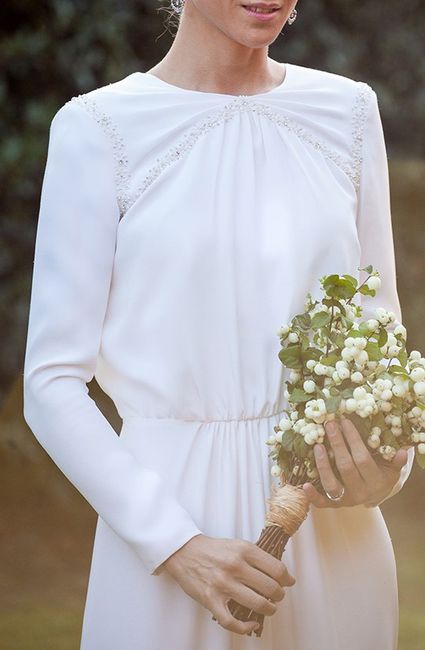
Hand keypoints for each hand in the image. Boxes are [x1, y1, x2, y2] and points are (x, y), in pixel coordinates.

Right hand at [161, 533, 295, 635]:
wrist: (185, 552)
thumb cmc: (213, 549)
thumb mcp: (237, 544)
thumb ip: (256, 556)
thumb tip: (278, 572)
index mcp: (244, 550)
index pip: (277, 568)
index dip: (286, 578)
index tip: (288, 582)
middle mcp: (235, 566)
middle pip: (271, 587)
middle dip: (279, 595)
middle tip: (277, 596)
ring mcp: (223, 584)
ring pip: (257, 604)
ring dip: (269, 609)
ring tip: (269, 608)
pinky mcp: (212, 600)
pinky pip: (232, 622)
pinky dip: (246, 628)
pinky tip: (252, 624)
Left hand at [302, 416, 409, 507]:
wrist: (374, 495)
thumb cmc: (381, 474)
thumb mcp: (392, 468)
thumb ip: (396, 460)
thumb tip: (403, 449)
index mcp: (376, 482)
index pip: (362, 459)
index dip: (353, 440)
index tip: (345, 422)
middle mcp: (361, 492)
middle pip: (345, 467)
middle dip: (337, 444)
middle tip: (329, 425)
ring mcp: (346, 500)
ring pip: (332, 484)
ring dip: (322, 464)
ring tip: (317, 445)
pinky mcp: (334, 504)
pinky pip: (323, 503)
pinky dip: (313, 496)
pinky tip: (304, 485)